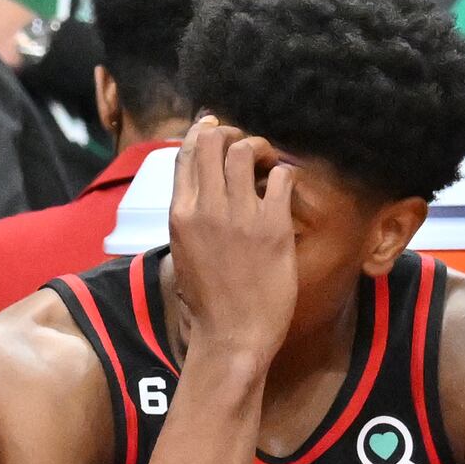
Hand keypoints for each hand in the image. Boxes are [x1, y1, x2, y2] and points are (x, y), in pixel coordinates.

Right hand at [165, 117, 297, 367]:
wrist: (232, 335)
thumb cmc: (208, 301)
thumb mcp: (183, 250)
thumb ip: (188, 214)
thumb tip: (198, 187)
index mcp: (180, 213)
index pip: (186, 152)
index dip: (202, 131)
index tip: (214, 127)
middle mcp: (207, 208)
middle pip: (214, 140)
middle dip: (231, 134)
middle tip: (244, 148)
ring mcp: (241, 215)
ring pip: (246, 150)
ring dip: (259, 148)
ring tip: (266, 164)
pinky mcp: (273, 226)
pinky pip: (281, 177)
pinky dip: (284, 174)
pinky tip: (283, 188)